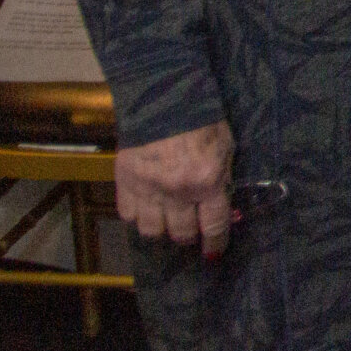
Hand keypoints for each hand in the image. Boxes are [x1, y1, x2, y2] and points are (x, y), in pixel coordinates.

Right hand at [116, 120, 234, 254]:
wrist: (164, 99)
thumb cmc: (202, 121)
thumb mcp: (225, 149)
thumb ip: (222, 179)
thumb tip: (221, 207)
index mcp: (206, 182)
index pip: (213, 225)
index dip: (215, 242)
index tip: (213, 252)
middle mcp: (177, 191)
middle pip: (181, 233)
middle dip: (189, 236)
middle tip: (191, 230)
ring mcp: (148, 189)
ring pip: (152, 231)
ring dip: (162, 229)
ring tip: (167, 220)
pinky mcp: (125, 182)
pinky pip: (129, 215)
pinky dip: (138, 216)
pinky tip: (147, 208)